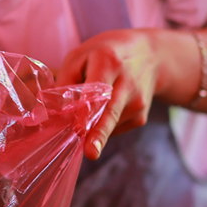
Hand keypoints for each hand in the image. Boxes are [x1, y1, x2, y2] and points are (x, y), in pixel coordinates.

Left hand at [59, 28, 172, 159]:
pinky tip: (109, 106)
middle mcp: (127, 83)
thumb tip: (55, 110)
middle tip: (90, 153)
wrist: (151, 55)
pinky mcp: (141, 117)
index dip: (87, 110)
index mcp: (109, 62)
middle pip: (110, 113)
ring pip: (107, 124)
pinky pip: (114, 128)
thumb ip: (66, 79)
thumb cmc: (107, 53)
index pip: (97, 90)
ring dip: (92, 125)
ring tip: (95, 102)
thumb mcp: (81, 54)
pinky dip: (103, 124)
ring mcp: (137, 103)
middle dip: (99, 135)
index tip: (79, 128)